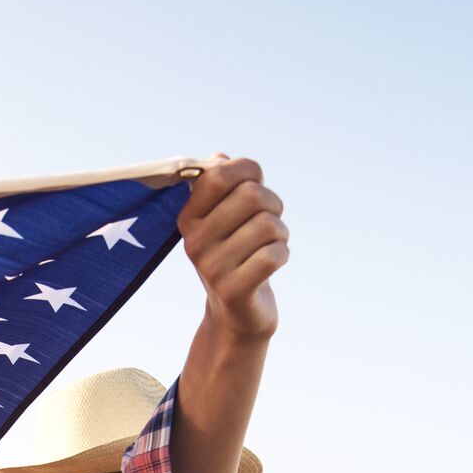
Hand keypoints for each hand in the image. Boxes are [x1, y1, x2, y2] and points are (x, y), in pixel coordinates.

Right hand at [179, 154, 287, 343]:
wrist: (236, 313)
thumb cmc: (235, 254)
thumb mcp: (223, 217)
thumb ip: (222, 182)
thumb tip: (220, 159)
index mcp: (188, 217)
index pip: (219, 174)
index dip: (248, 171)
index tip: (255, 184)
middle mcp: (195, 241)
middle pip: (251, 195)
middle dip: (273, 203)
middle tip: (271, 220)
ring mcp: (212, 268)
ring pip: (268, 225)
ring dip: (281, 232)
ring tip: (272, 243)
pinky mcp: (234, 291)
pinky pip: (273, 255)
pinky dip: (283, 253)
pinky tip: (274, 261)